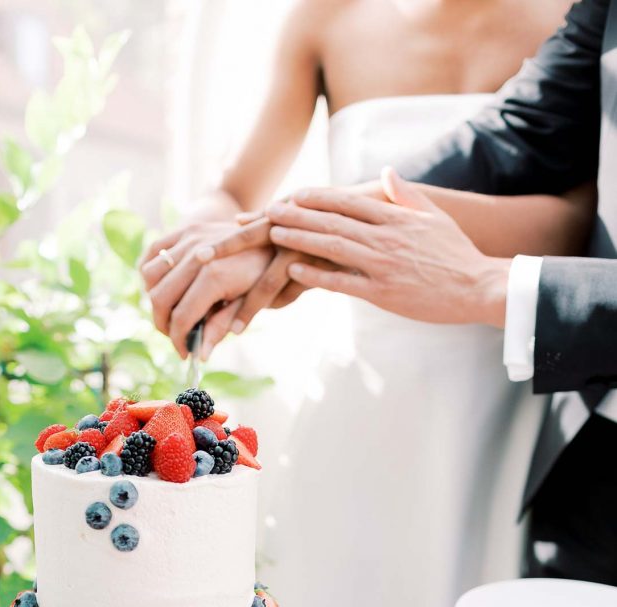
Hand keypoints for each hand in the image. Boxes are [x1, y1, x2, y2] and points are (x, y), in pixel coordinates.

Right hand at [140, 221, 273, 356]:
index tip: (184, 352)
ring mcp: (190, 239)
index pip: (182, 316)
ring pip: (150, 275)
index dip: (178, 340)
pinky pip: (154, 251)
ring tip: (171, 312)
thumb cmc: (266, 275)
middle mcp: (198, 255)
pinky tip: (163, 286)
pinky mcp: (187, 229)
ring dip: (155, 298)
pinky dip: (152, 271)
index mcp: (215, 277)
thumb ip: (220, 327)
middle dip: (163, 324)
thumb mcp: (249, 305)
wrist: (275, 238)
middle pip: (160, 297)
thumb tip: (201, 355)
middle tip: (175, 336)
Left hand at [266, 170, 509, 326]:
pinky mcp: (383, 292)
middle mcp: (386, 237)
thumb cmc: (457, 253)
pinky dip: (317, 275)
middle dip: (298, 214)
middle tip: (269, 210)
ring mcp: (383, 264)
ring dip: (300, 238)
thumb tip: (386, 172)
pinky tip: (294, 270)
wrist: (478, 287)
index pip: (348, 201)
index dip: (318, 197)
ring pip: (333, 246)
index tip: (294, 194)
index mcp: (396, 218)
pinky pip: (343, 282)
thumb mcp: (434, 217)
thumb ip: (406, 195)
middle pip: (333, 221)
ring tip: (274, 233)